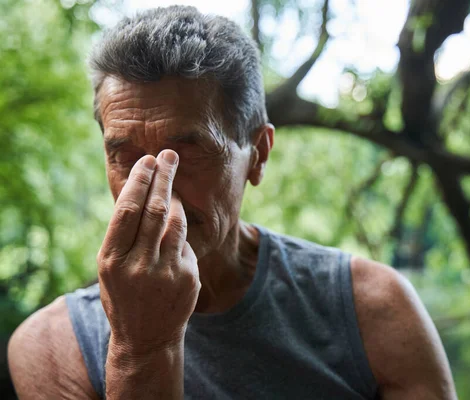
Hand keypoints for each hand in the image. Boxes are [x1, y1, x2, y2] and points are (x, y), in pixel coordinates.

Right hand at [97, 150, 200, 354]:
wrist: (146, 338)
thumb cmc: (124, 295)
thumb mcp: (110, 269)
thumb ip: (122, 235)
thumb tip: (141, 190)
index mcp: (111, 260)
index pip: (128, 210)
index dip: (139, 181)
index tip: (148, 160)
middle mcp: (138, 265)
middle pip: (155, 209)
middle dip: (163, 177)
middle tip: (169, 155)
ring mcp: (166, 272)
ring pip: (176, 222)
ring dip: (176, 198)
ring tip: (172, 185)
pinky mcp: (188, 278)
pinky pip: (186, 242)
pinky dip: (181, 229)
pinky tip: (176, 224)